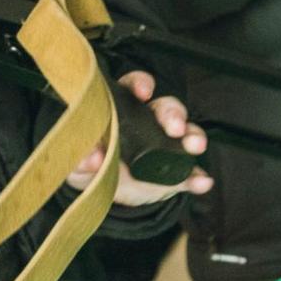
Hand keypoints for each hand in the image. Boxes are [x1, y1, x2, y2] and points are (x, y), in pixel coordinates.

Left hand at [65, 71, 213, 207]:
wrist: (106, 197)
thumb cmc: (91, 168)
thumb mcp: (78, 164)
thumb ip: (81, 159)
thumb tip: (92, 157)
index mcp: (121, 111)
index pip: (134, 87)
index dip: (141, 84)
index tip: (143, 92)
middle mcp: (148, 123)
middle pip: (166, 107)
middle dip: (173, 114)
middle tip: (175, 127)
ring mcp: (166, 147)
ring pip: (187, 132)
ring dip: (194, 136)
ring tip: (194, 146)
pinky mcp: (177, 173)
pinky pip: (192, 172)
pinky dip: (198, 177)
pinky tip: (201, 181)